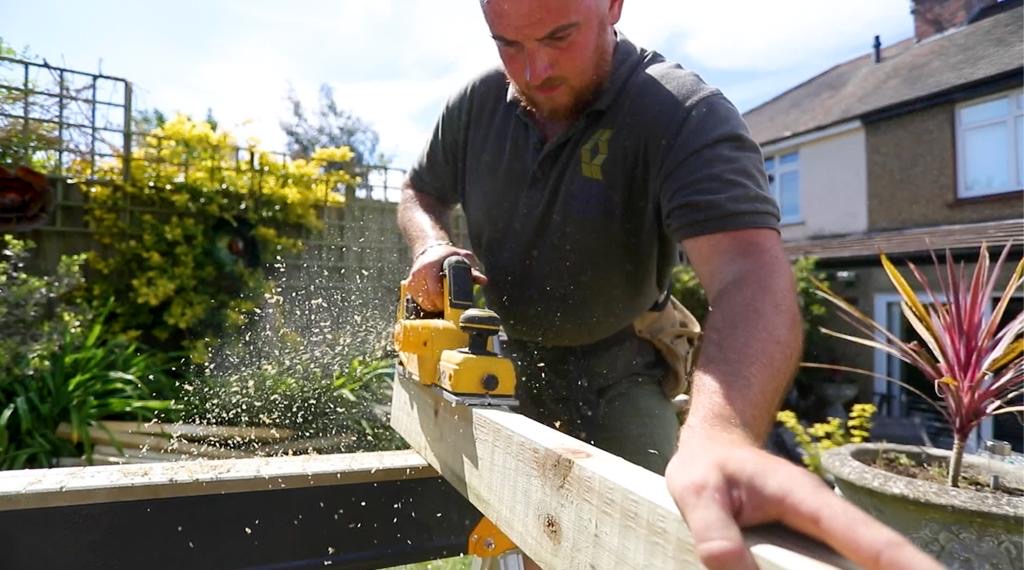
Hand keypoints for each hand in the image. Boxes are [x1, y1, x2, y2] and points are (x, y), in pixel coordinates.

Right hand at [404, 244, 486, 312]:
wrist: (429, 249)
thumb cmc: (448, 255)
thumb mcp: (462, 258)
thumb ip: (472, 269)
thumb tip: (483, 280)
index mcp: (430, 266)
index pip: (434, 290)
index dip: (442, 301)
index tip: (450, 305)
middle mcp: (418, 272)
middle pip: (427, 299)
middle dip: (438, 305)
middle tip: (448, 306)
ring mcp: (412, 279)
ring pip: (421, 301)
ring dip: (432, 305)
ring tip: (441, 302)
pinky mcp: (409, 284)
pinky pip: (416, 299)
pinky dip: (425, 302)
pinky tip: (432, 299)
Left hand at [665, 426, 939, 569]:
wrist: (712, 449)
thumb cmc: (707, 468)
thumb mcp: (697, 494)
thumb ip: (716, 535)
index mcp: (806, 499)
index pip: (864, 537)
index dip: (903, 562)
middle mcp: (825, 521)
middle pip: (878, 558)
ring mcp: (822, 538)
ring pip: (860, 567)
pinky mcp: (812, 552)